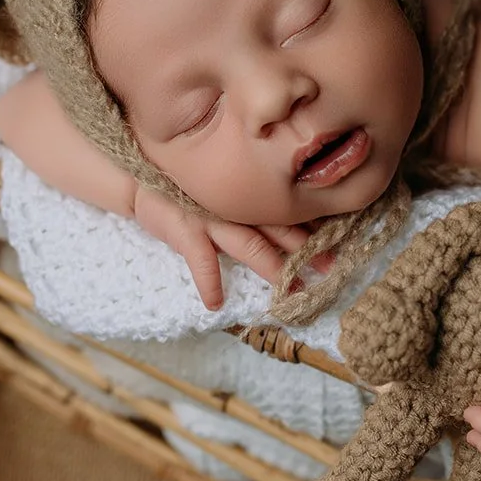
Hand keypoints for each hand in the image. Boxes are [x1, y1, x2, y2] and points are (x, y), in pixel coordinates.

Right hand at [131, 188, 315, 310]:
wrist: (141, 177)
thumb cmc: (187, 187)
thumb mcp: (223, 189)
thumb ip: (251, 202)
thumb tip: (290, 220)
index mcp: (247, 199)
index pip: (286, 215)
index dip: (312, 230)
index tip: (339, 247)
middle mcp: (235, 207)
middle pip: (277, 230)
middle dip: (304, 251)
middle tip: (330, 269)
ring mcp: (211, 218)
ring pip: (249, 244)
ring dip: (271, 267)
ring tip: (289, 291)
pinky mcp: (184, 230)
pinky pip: (199, 259)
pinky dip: (208, 280)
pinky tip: (216, 303)